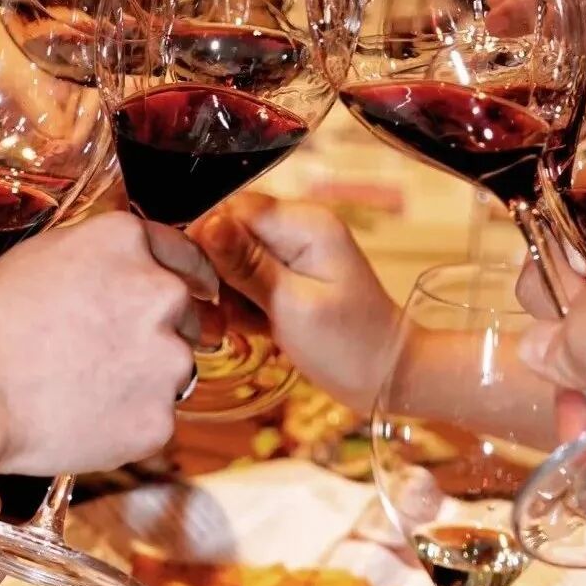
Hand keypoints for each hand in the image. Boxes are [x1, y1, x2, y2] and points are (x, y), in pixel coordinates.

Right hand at [0, 212, 216, 475]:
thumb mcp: (42, 257)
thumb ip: (100, 262)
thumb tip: (119, 281)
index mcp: (127, 241)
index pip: (183, 254)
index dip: (190, 275)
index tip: (199, 288)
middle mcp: (160, 292)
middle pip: (184, 315)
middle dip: (155, 333)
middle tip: (102, 355)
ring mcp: (166, 358)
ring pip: (172, 370)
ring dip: (143, 380)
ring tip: (80, 390)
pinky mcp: (158, 418)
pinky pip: (154, 421)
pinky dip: (127, 426)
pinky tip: (81, 420)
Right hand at [190, 195, 398, 411]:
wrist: (387, 377)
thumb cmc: (347, 344)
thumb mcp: (291, 305)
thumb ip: (246, 264)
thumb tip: (207, 223)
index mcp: (305, 223)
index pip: (232, 208)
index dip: (205, 241)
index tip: (197, 283)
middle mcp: (298, 227)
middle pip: (229, 231)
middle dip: (214, 272)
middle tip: (219, 317)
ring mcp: (295, 251)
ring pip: (232, 258)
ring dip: (225, 294)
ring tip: (236, 327)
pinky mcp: (290, 275)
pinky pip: (247, 278)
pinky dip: (241, 303)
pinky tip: (250, 327)